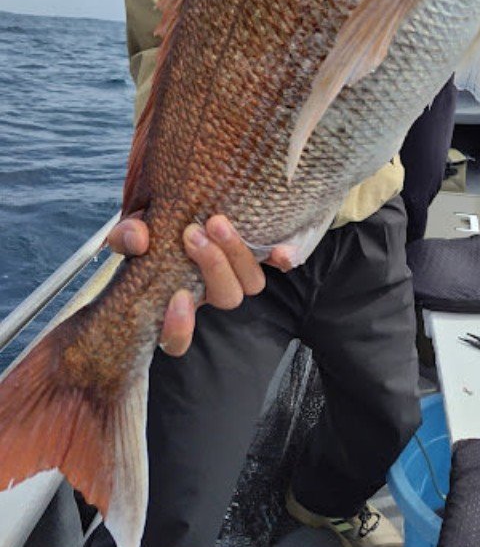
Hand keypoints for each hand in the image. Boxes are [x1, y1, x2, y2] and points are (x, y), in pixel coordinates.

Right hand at [107, 214, 286, 355]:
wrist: (185, 207)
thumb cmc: (153, 229)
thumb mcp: (134, 232)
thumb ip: (129, 236)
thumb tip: (137, 239)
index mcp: (176, 303)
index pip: (178, 339)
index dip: (181, 327)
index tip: (179, 296)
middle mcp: (209, 295)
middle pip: (227, 299)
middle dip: (213, 267)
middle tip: (192, 233)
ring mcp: (238, 276)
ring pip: (251, 283)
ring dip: (235, 253)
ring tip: (215, 221)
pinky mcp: (259, 255)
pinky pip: (280, 265)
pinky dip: (283, 259)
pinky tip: (282, 251)